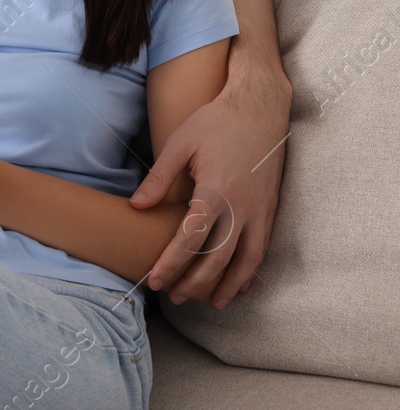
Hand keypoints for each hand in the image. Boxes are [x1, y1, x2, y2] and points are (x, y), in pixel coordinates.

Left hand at [127, 82, 287, 308]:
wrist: (260, 106)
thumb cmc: (216, 122)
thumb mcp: (180, 144)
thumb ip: (159, 178)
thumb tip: (136, 206)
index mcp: (215, 191)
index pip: (190, 240)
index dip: (171, 264)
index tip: (154, 279)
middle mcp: (242, 206)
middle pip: (218, 258)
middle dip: (195, 282)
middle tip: (175, 297)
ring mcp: (261, 209)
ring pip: (247, 259)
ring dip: (228, 284)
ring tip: (212, 303)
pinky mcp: (272, 207)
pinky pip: (263, 246)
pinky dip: (252, 268)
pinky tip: (241, 282)